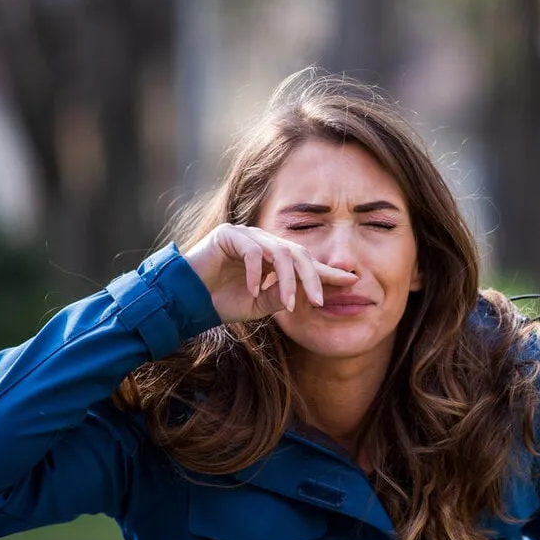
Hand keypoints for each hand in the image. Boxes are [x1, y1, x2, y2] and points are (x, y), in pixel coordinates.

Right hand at [183, 223, 357, 323]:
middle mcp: (265, 243)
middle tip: (320, 301)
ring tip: (287, 304)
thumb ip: (284, 296)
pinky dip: (257, 273)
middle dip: (312, 278)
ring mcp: (248, 236)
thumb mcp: (261, 305)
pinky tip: (253, 291)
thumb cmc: (222, 302)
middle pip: (299, 255)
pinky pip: (253, 252)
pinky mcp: (230, 234)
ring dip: (286, 281)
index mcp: (274, 258)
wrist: (187, 301)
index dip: (328, 272)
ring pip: (280, 253)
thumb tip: (309, 294)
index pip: (306, 262)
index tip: (352, 281)